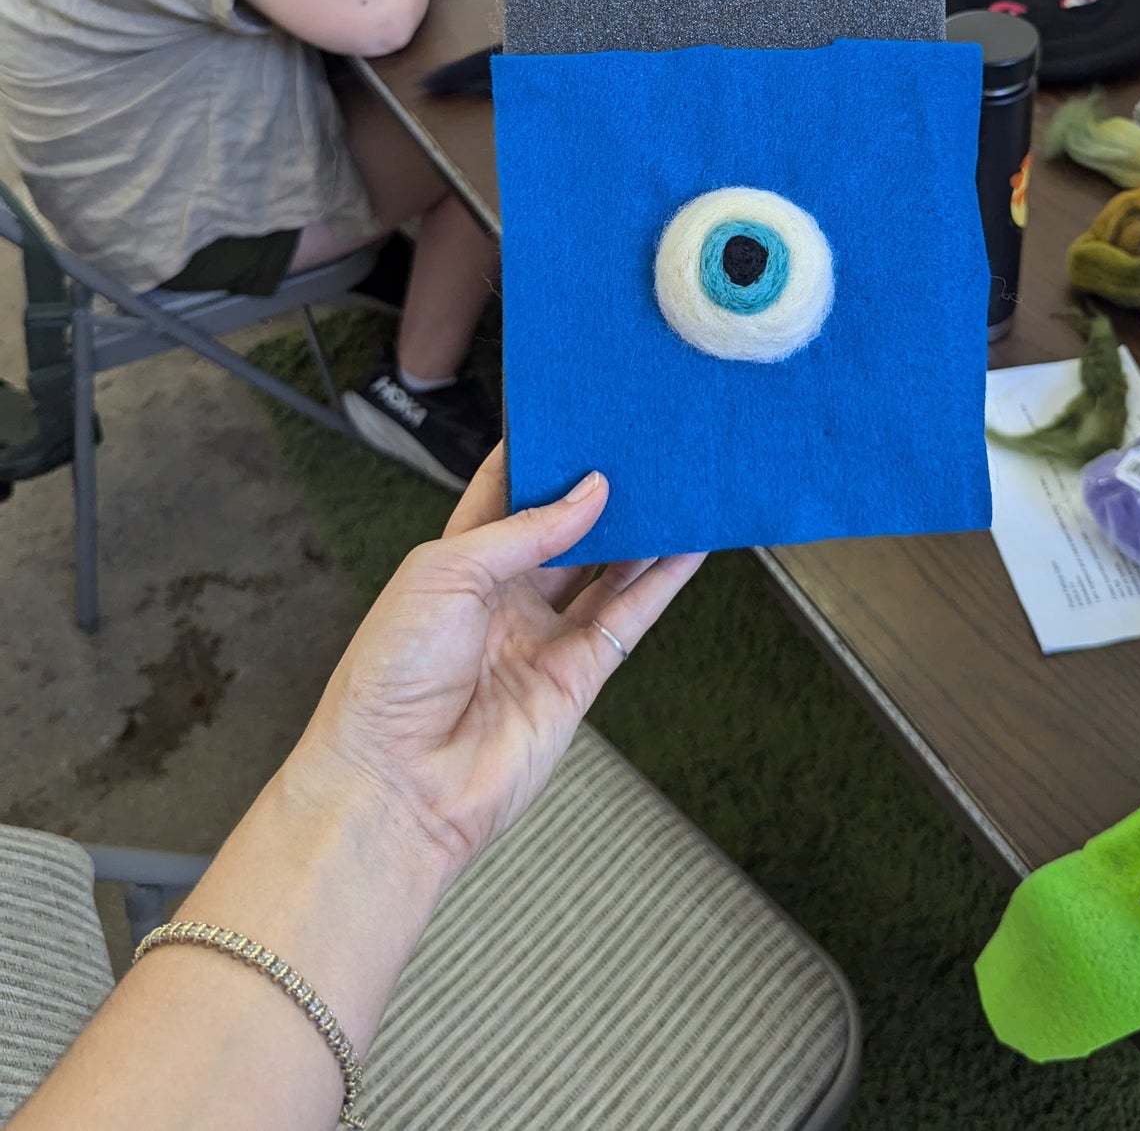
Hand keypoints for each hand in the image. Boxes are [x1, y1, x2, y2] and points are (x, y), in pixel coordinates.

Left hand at [290, 449, 703, 883]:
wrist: (396, 787)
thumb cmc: (389, 682)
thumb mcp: (445, 574)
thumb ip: (524, 531)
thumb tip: (590, 493)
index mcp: (456, 563)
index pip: (504, 494)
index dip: (540, 456)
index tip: (578, 416)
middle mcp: (501, 597)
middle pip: (564, 529)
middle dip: (599, 490)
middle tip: (640, 446)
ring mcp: (541, 637)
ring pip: (605, 570)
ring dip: (640, 531)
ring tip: (676, 485)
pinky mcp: (577, 678)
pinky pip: (627, 618)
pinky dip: (661, 583)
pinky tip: (687, 547)